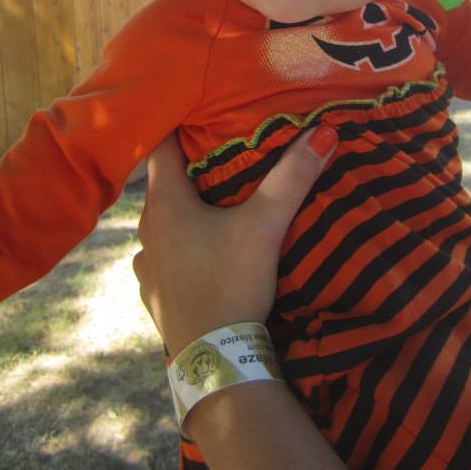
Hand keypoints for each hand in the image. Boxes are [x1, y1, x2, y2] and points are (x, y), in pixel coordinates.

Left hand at [133, 126, 337, 356]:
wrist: (214, 361)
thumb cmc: (231, 283)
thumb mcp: (265, 225)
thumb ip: (292, 177)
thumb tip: (324, 131)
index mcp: (165, 204)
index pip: (159, 145)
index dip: (176, 123)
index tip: (198, 107)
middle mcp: (147, 230)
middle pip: (163, 185)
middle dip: (190, 168)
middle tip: (221, 151)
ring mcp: (146, 266)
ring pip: (163, 224)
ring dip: (183, 212)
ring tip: (213, 204)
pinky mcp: (154, 296)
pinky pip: (162, 259)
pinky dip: (179, 248)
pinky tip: (200, 254)